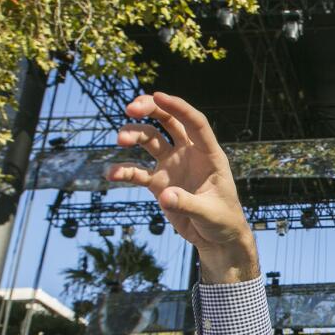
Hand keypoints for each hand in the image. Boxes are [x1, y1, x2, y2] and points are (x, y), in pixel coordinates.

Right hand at [107, 92, 258, 282]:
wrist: (216, 239)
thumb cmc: (223, 221)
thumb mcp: (210, 214)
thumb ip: (188, 204)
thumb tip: (164, 195)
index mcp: (209, 154)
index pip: (195, 122)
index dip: (178, 107)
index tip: (158, 95)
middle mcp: (189, 154)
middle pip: (168, 121)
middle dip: (150, 109)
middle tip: (130, 109)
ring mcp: (172, 165)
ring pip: (150, 140)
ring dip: (133, 135)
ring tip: (120, 140)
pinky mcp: (159, 182)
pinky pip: (138, 171)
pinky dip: (124, 170)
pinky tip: (110, 174)